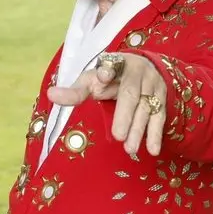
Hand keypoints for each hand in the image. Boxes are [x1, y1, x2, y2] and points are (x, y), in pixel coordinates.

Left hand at [45, 52, 167, 156]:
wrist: (143, 67)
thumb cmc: (108, 77)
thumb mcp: (91, 80)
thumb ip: (75, 90)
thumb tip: (50, 95)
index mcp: (115, 63)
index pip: (110, 65)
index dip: (106, 71)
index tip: (102, 77)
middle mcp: (136, 72)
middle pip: (130, 94)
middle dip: (124, 114)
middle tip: (117, 136)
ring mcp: (151, 85)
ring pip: (145, 108)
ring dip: (139, 130)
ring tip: (129, 149)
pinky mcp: (161, 98)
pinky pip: (159, 117)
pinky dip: (156, 134)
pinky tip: (152, 150)